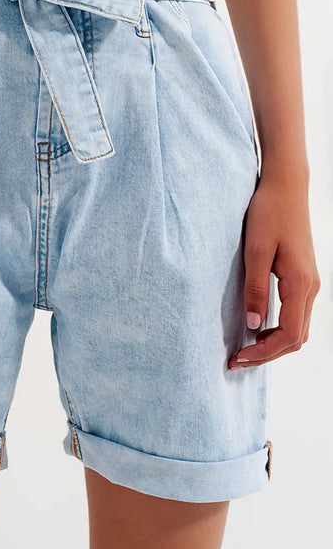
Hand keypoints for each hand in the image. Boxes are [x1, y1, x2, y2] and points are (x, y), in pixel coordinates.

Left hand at [228, 170, 320, 369]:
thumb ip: (255, 288)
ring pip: (298, 329)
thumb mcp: (256, 250)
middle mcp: (311, 287)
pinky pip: (296, 315)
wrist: (286, 187)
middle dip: (267, 354)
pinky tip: (257, 327)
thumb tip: (252, 325)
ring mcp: (311, 283)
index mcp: (300, 283)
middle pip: (296, 338)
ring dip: (274, 344)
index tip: (238, 358)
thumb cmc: (269, 213)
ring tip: (245, 349)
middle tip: (237, 361)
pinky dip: (279, 329)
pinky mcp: (304, 277)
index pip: (288, 335)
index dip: (263, 353)